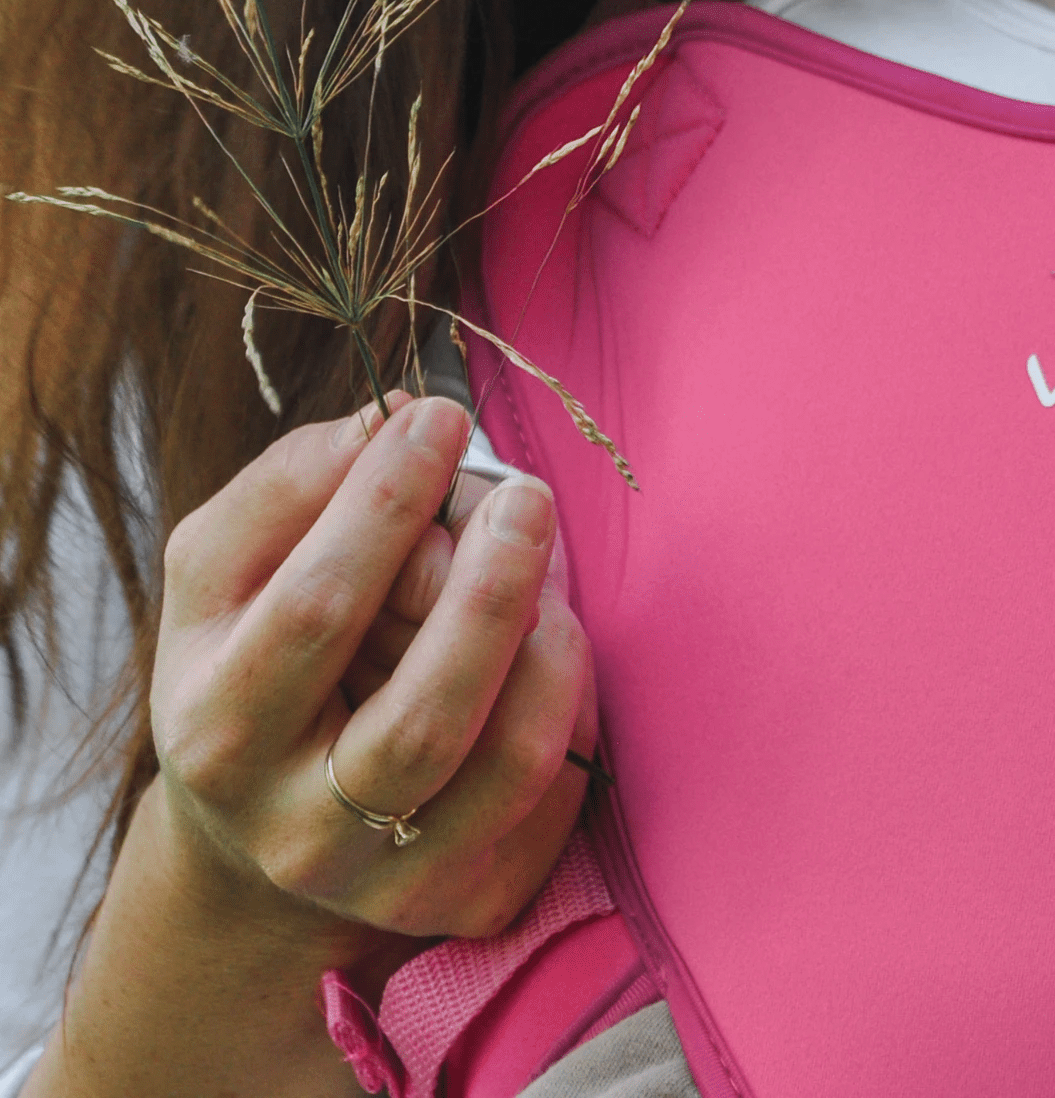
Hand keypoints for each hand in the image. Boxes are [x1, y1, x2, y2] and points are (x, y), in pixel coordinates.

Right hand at [152, 391, 594, 940]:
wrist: (261, 833)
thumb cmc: (257, 656)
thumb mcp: (226, 572)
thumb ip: (290, 485)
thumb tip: (388, 421)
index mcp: (218, 733)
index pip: (317, 613)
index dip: (385, 506)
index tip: (438, 419)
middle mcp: (299, 832)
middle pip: (429, 714)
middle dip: (493, 585)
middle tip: (524, 493)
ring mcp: (395, 882)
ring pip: (513, 759)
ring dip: (549, 638)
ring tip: (540, 560)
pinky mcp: (477, 898)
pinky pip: (563, 789)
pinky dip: (573, 696)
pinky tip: (545, 639)